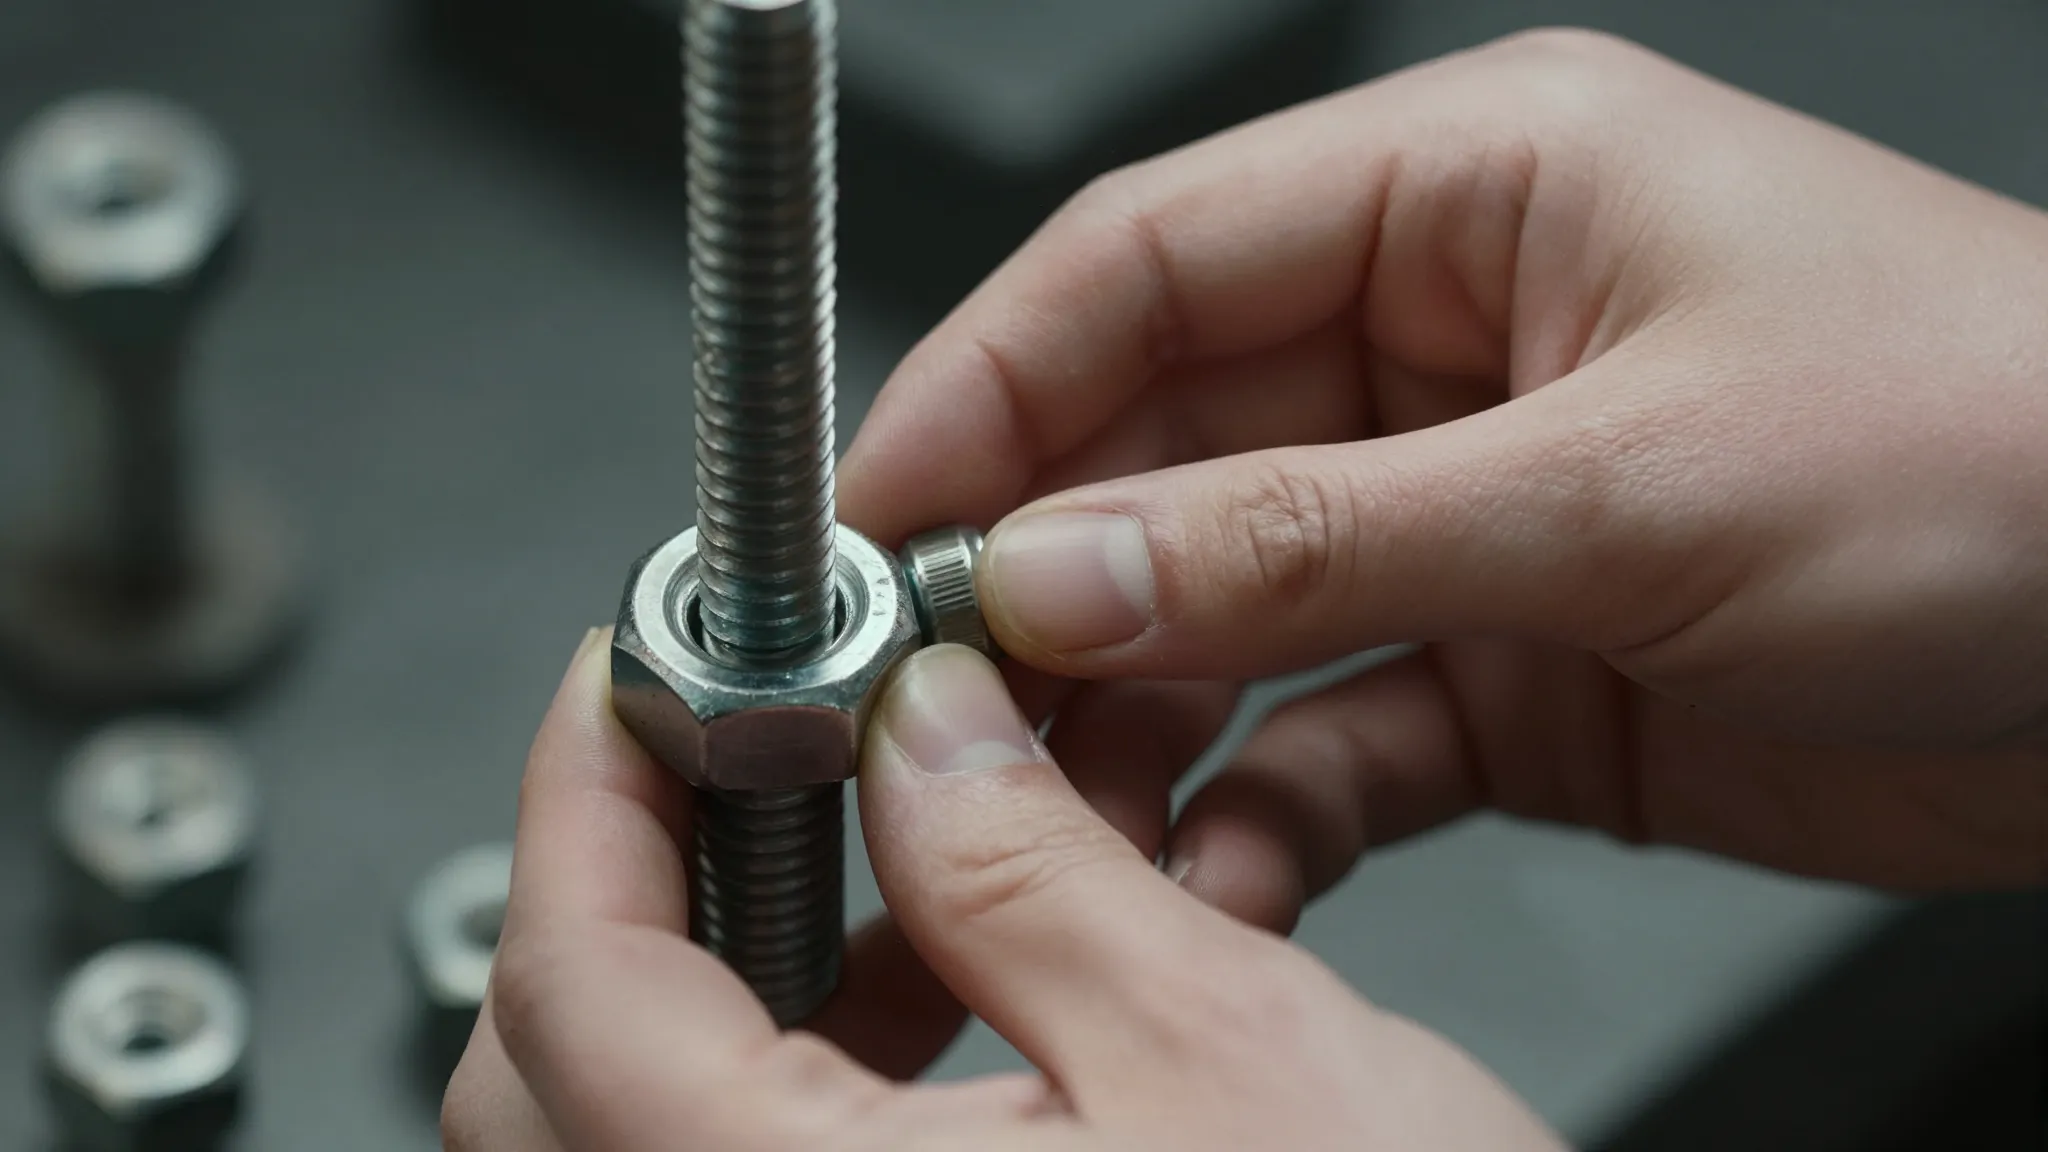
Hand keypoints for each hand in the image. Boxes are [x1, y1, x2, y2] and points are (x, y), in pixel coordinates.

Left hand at [443, 635, 1564, 1150]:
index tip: (636, 679)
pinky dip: (833, 1085)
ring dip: (765, 979)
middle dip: (656, 881)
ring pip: (672, 1135)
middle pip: (567, 1076)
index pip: (568, 986)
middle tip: (758, 762)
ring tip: (909, 878)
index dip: (588, 790)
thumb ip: (1028, 870)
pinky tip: (972, 1018)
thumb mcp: (1226, 1056)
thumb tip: (923, 729)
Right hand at [840, 29, 2047, 904]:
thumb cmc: (2015, 456)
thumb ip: (1314, 533)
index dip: (993, 379)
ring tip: (1050, 805)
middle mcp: (1450, 342)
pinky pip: (1328, 730)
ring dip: (1134, 706)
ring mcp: (1466, 512)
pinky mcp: (1507, 663)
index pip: (1152, 257)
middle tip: (932, 685)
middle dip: (1043, 569)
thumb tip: (1066, 569)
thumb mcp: (1631, 485)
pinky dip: (1260, 804)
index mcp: (1476, 195)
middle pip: (1160, 439)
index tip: (880, 507)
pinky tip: (1216, 867)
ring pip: (1223, 601)